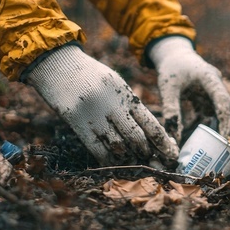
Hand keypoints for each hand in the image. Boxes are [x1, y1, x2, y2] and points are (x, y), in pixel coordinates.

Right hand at [25, 43, 178, 164]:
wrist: (57, 65)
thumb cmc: (91, 76)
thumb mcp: (115, 84)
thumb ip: (130, 105)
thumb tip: (150, 135)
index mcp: (125, 93)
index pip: (150, 123)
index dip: (163, 142)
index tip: (172, 155)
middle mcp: (112, 105)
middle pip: (136, 138)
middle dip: (148, 154)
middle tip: (155, 164)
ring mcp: (93, 116)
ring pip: (118, 147)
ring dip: (129, 159)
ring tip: (136, 164)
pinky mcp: (77, 124)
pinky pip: (97, 149)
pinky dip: (109, 160)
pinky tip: (116, 165)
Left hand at [147, 36, 229, 140]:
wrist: (173, 54)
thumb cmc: (171, 68)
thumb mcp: (168, 89)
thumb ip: (171, 110)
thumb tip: (173, 136)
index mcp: (209, 77)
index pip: (222, 101)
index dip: (225, 120)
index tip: (223, 138)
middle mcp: (216, 83)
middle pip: (226, 107)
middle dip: (223, 126)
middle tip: (217, 145)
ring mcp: (214, 88)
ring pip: (219, 110)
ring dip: (213, 126)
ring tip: (204, 143)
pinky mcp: (209, 94)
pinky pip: (211, 110)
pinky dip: (205, 122)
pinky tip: (195, 133)